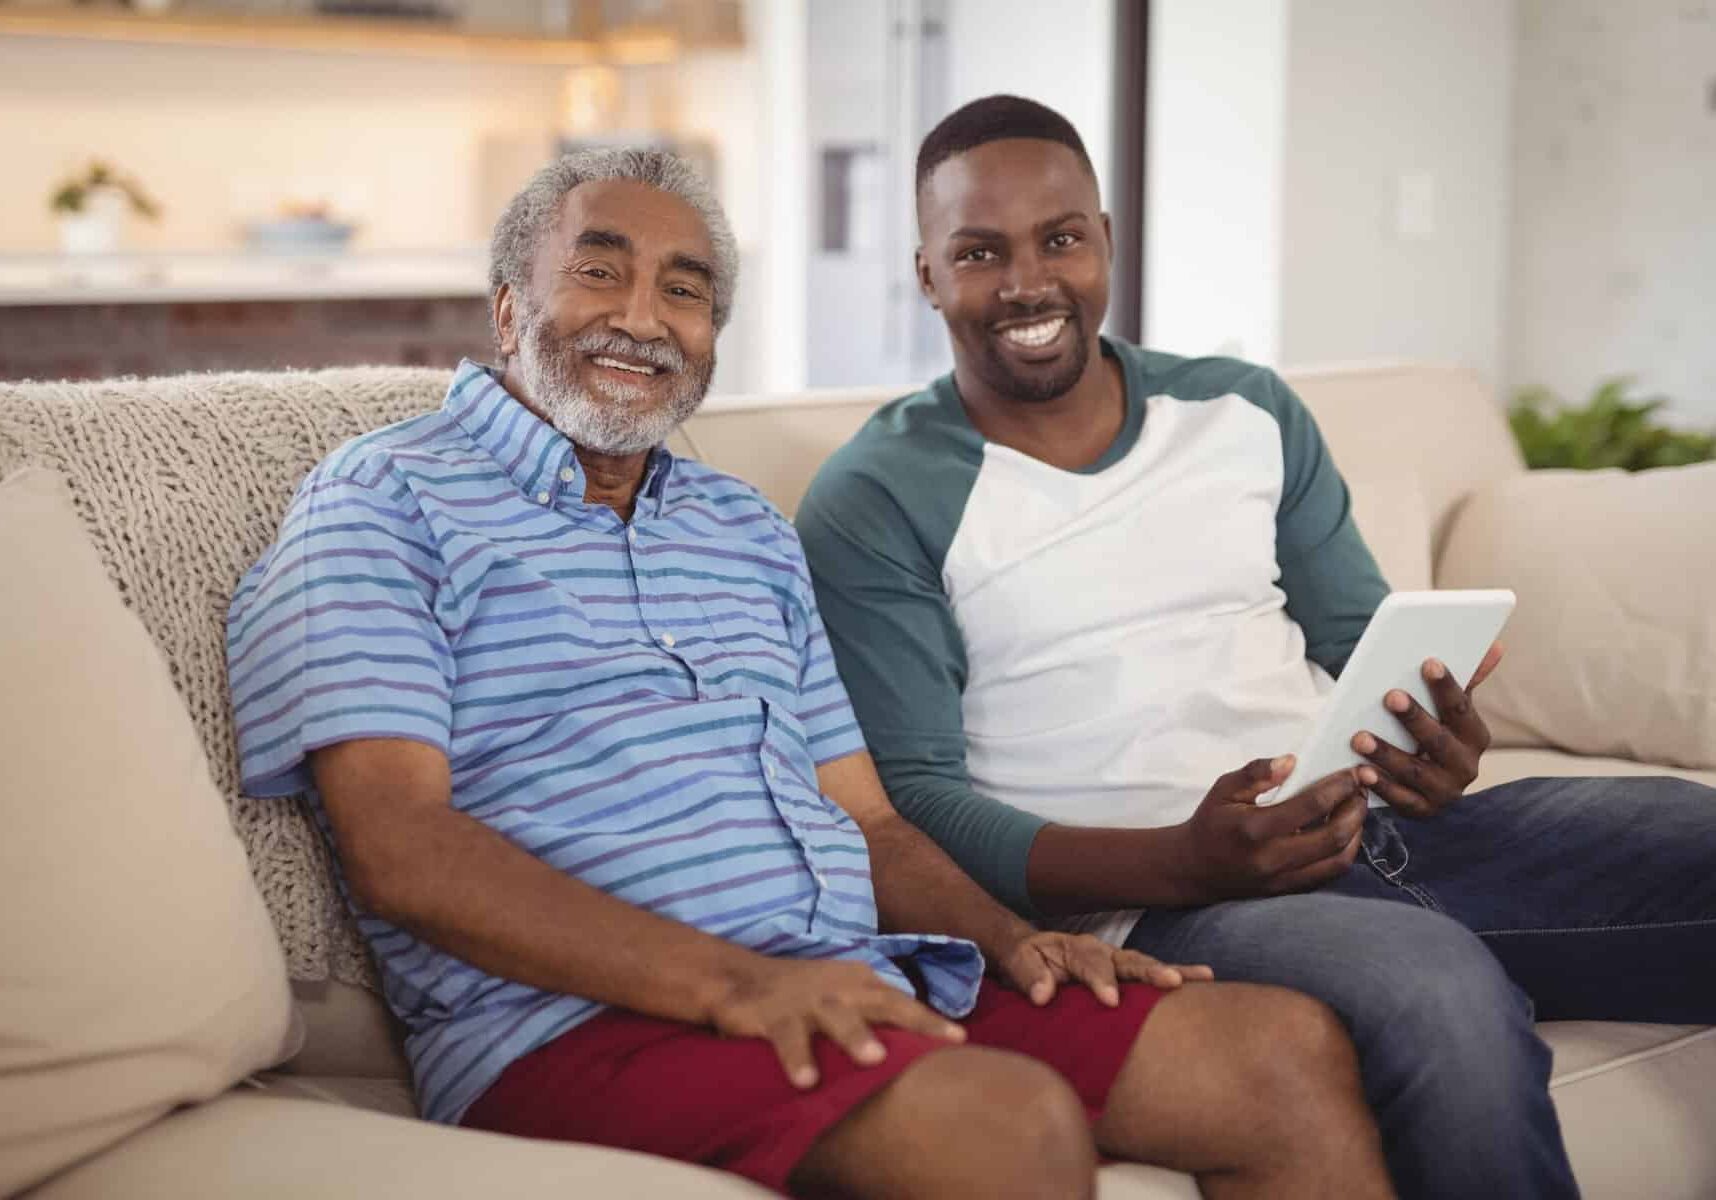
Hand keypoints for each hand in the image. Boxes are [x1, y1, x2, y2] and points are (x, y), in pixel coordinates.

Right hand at [707, 957, 964, 1088]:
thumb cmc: (803, 994)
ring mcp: (808, 999)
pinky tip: (807, 1082)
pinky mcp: (774, 1014)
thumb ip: (874, 1018)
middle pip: (884, 1002)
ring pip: (837, 1016)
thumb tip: (917, 1050)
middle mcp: (840, 987)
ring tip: (875, 1060)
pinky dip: (798, 1058)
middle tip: (944, 1042)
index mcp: (861, 982)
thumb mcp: (842, 998)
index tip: (960, 1040)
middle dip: (915, 1021)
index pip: (902, 1002)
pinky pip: (788, 1038)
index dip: (930, 1021)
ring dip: (856, 1035)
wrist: (739, 978)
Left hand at [996, 930, 1213, 1006]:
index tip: (1111, 1000)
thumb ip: (1028, 976)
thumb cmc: (1025, 960)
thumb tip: (1042, 995)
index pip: (1091, 964)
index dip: (1101, 981)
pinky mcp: (1126, 977)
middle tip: (1172, 981)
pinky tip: (1204, 984)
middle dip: (1151, 970)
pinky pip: (1152, 977)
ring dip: (1174, 971)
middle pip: (1129, 960)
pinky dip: (1178, 978)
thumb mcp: (1018, 963)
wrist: (1029, 953)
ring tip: (1204, 977)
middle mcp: (1102, 952)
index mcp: (1075, 948)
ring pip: (1147, 965)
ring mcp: (1117, 963)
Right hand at [1173, 756, 1368, 902]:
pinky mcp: (1289, 890)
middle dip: (1356, 810)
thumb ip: (1256, 773)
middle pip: (1334, 836)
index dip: (1339, 787)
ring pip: (1338, 860)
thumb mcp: (1224, 789)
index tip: (1352, 773)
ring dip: (1356, 833)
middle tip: (1361, 790)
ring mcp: (1283, 879)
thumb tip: (1291, 761)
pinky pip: (1328, 874)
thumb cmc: (1210, 823)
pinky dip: (1344, 852)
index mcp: (1256, 829)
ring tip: (1356, 810)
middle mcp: (1273, 858)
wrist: (1193, 869)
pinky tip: (1344, 834)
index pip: (1311, 805)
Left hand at [1352, 641, 1502, 819]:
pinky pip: (1399, 799)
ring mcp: (1445, 791)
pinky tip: (1360, 772)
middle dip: (1414, 718)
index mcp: (1475, 736)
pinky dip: (1380, 786)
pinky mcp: (1421, 810)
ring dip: (1387, 753)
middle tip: (1390, 696)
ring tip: (1359, 737)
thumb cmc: (1435, 734)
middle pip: (1438, 740)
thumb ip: (1466, 680)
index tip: (1428, 663)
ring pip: (1414, 771)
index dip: (1446, 686)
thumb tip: (1495, 645)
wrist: (1429, 786)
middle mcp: (1466, 766)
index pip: (1461, 708)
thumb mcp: (1450, 711)